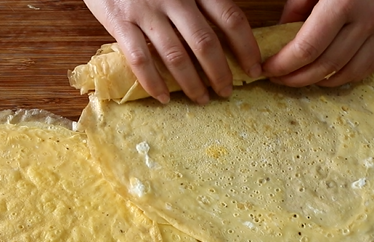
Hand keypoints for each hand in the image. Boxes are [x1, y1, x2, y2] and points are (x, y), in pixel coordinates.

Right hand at [83, 0, 261, 103]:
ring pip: (175, 55)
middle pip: (205, 42)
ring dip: (191, 82)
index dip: (246, 47)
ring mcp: (146, 11)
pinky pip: (139, 58)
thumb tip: (227, 30)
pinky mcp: (120, 22)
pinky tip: (164, 97)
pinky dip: (153, 82)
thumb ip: (202, 1)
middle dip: (219, 72)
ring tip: (201, 98)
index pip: (230, 18)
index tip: (254, 68)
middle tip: (226, 91)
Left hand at [263, 0, 373, 86]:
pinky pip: (368, 67)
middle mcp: (365, 19)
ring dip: (319, 81)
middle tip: (277, 78)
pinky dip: (345, 77)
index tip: (267, 69)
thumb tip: (281, 38)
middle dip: (296, 78)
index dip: (283, 65)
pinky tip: (327, 74)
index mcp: (342, 3)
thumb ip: (296, 8)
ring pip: (347, 72)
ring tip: (299, 78)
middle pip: (325, 65)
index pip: (307, 48)